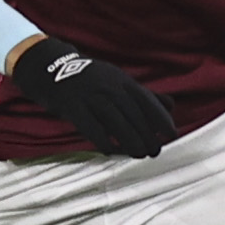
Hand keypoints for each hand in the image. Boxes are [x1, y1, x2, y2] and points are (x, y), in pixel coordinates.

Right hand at [8, 35, 176, 157]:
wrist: (52, 69)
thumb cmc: (92, 80)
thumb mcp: (119, 80)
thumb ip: (145, 94)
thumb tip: (171, 106)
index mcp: (123, 81)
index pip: (146, 100)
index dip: (160, 118)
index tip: (172, 134)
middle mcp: (109, 87)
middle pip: (133, 113)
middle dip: (147, 133)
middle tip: (156, 151)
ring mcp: (91, 96)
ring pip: (114, 120)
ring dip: (129, 139)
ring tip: (139, 154)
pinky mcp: (72, 106)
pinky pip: (89, 124)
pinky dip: (100, 138)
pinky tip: (109, 151)